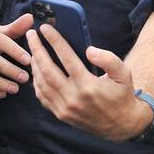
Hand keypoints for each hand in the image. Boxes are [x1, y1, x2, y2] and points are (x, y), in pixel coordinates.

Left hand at [27, 24, 150, 141]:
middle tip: (30, 35)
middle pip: (48, 69)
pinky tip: (36, 70)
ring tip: (32, 49)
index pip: (66, 58)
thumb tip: (89, 49)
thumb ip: (108, 59)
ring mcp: (65, 108)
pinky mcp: (60, 114)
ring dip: (34, 64)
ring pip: (41, 83)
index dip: (54, 41)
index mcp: (88, 86)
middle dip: (37, 49)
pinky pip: (42, 96)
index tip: (45, 28)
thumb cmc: (121, 95)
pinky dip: (36, 82)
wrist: (120, 125)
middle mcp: (73, 98)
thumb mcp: (123, 74)